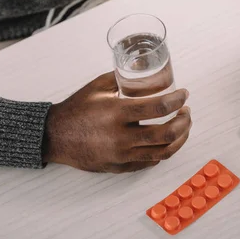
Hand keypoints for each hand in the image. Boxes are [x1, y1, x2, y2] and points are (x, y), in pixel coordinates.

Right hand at [43, 72, 191, 172]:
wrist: (53, 136)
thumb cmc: (77, 109)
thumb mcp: (99, 87)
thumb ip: (124, 78)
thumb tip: (148, 70)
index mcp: (116, 113)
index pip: (159, 108)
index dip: (177, 100)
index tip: (184, 95)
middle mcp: (120, 137)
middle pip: (167, 134)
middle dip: (184, 122)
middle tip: (186, 112)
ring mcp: (120, 156)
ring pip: (162, 152)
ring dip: (179, 139)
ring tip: (183, 127)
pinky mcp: (119, 168)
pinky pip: (149, 162)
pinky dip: (163, 151)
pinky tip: (166, 141)